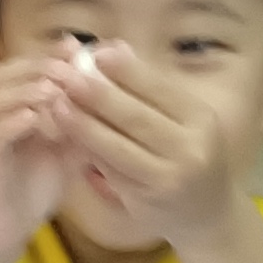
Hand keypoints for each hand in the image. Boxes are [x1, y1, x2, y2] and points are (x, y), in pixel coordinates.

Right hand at [0, 47, 80, 256]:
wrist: (2, 240)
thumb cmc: (29, 196)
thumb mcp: (64, 153)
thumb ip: (80, 126)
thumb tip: (108, 98)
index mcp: (3, 110)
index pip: (20, 67)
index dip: (48, 55)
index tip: (79, 51)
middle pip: (5, 74)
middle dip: (41, 67)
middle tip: (72, 71)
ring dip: (29, 90)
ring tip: (60, 92)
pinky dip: (16, 120)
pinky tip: (41, 120)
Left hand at [55, 40, 241, 247]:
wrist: (206, 215)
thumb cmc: (187, 155)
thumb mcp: (183, 119)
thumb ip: (150, 89)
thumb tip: (113, 47)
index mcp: (201, 119)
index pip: (159, 89)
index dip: (125, 70)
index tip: (96, 52)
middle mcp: (189, 149)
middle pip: (136, 117)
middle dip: (97, 95)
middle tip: (67, 76)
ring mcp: (167, 178)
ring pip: (118, 147)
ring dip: (83, 125)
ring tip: (57, 104)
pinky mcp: (145, 201)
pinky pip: (110, 171)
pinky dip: (88, 151)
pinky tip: (68, 135)